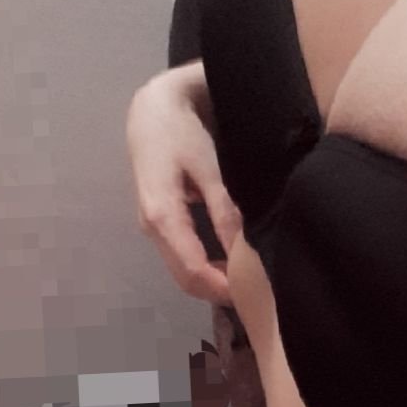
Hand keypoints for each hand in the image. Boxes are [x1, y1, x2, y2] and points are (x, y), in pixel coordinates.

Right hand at [126, 61, 241, 305]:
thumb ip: (224, 211)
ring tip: (245, 284)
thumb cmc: (182, 132)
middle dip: (216, 291)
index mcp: (162, 216)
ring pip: (181, 271)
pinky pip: (180, 257)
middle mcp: (152, 229)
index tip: (251, 297)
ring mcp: (152, 228)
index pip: (192, 269)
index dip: (221, 288)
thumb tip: (241, 252)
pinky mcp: (158, 223)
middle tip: (253, 297)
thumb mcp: (209, 168)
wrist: (152, 109)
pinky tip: (228, 266)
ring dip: (210, 282)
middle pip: (184, 277)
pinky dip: (203, 268)